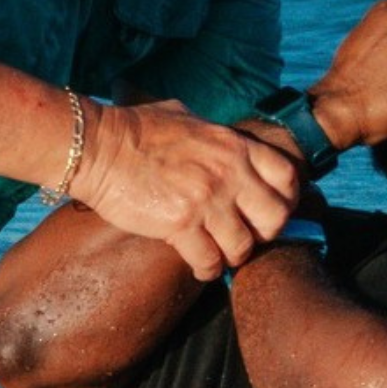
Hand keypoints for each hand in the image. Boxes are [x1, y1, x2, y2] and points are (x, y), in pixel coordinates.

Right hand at [72, 100, 299, 280]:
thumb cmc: (137, 128)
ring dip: (233, 256)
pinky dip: (207, 270)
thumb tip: (220, 140)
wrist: (99, 147)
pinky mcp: (180, 224)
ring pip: (243, 247)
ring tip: (219, 254)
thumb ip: (213, 134)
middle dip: (265, 234)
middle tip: (247, 238)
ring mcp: (206, 199)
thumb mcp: (186, 117)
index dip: (286, 200)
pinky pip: (209, 261)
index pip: (287, 177)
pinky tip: (199, 266)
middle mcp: (228, 172)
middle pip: (276, 218)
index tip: (271, 211)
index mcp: (234, 145)